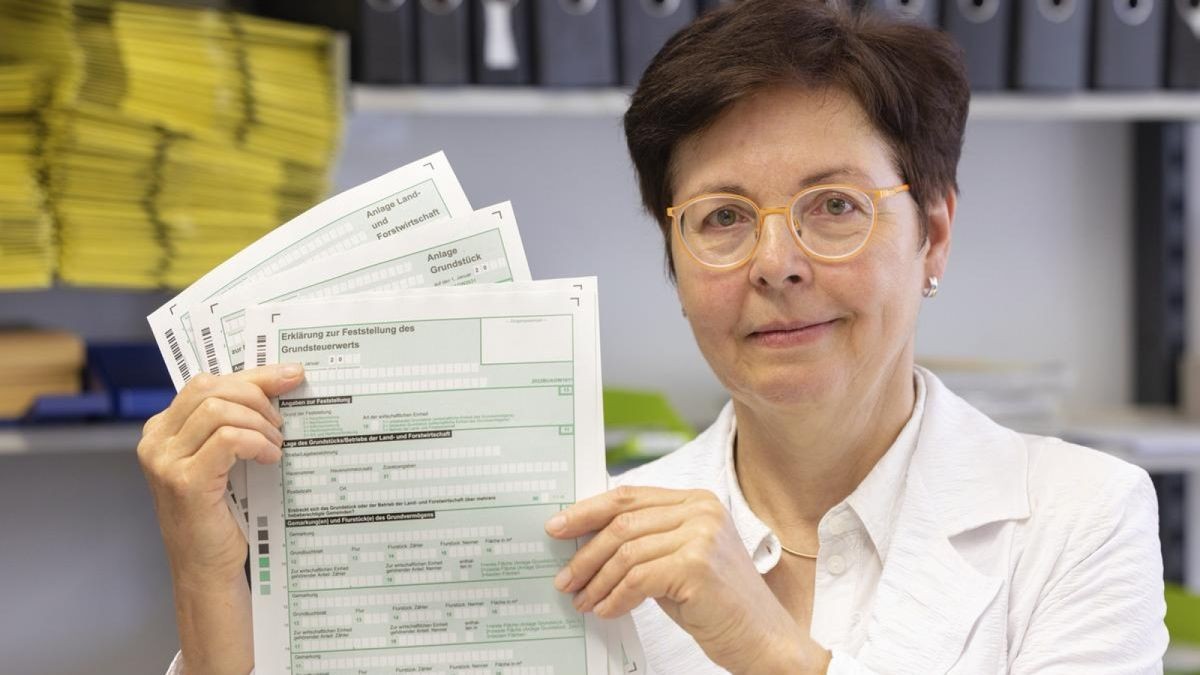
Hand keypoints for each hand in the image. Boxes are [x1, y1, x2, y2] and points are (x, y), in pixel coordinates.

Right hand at [138, 364, 303, 674]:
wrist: (208, 568)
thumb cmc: (222, 514)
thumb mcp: (225, 460)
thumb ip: (234, 423)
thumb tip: (280, 381)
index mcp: (162, 429)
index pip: (206, 382)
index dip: (252, 376)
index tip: (290, 375)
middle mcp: (156, 441)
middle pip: (211, 388)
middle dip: (257, 395)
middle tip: (281, 423)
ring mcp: (165, 461)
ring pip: (220, 411)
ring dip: (259, 423)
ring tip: (275, 445)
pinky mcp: (184, 481)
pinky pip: (228, 439)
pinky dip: (256, 443)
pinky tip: (270, 458)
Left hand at [545, 486, 829, 673]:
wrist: (763, 639)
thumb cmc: (718, 604)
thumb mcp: (678, 561)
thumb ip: (645, 543)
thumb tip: (588, 542)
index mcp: (697, 501)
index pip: (630, 496)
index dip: (589, 510)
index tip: (559, 527)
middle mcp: (702, 511)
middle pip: (623, 521)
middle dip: (586, 552)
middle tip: (564, 577)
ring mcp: (702, 535)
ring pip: (626, 552)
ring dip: (596, 580)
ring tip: (583, 600)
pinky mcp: (697, 565)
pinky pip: (637, 579)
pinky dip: (615, 598)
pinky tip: (607, 611)